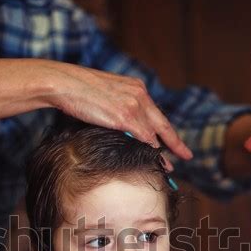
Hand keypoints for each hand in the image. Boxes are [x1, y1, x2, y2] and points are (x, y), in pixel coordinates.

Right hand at [49, 63, 192, 171]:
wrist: (63, 83)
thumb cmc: (76, 91)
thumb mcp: (105, 96)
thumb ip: (118, 108)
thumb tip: (120, 126)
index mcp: (136, 87)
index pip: (155, 113)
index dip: (165, 130)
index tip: (173, 141)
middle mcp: (139, 94)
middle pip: (163, 123)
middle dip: (175, 142)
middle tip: (187, 155)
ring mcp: (134, 105)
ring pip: (154, 133)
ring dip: (163, 152)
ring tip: (170, 166)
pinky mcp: (125, 116)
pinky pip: (144, 137)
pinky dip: (151, 150)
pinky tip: (157, 160)